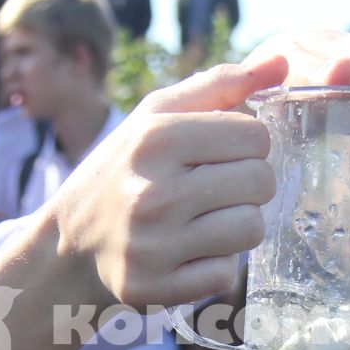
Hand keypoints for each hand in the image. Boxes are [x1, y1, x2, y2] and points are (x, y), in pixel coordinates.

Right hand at [47, 58, 282, 309]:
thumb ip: (219, 85)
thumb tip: (282, 61)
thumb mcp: (155, 117)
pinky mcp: (156, 288)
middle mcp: (152, 192)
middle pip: (261, 182)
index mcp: (154, 139)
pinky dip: (215, 264)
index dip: (249, 145)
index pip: (256, 136)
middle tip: (217, 189)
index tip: (223, 154)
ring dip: (237, 224)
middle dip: (249, 184)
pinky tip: (187, 253)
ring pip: (252, 230)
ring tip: (205, 220)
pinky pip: (227, 274)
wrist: (67, 246)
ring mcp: (153, 245)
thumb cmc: (124, 171)